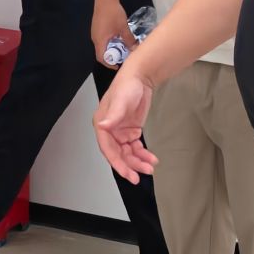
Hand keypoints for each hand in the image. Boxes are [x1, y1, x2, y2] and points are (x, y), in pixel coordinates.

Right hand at [91, 0, 130, 64]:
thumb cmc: (113, 13)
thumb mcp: (123, 28)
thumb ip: (129, 40)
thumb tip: (135, 49)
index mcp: (100, 40)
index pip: (101, 58)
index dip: (109, 64)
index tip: (118, 66)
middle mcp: (95, 38)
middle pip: (101, 52)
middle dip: (112, 56)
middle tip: (123, 56)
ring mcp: (95, 32)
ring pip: (102, 45)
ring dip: (111, 48)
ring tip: (122, 48)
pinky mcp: (97, 27)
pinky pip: (102, 39)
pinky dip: (109, 42)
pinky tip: (118, 37)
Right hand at [92, 67, 157, 182]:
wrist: (141, 77)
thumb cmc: (127, 85)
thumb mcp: (121, 101)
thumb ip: (113, 116)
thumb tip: (102, 126)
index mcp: (102, 124)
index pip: (107, 149)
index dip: (116, 163)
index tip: (126, 173)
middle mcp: (110, 131)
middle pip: (118, 154)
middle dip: (129, 165)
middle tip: (140, 176)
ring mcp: (121, 132)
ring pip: (128, 153)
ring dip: (138, 161)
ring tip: (150, 166)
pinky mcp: (131, 131)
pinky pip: (136, 147)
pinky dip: (143, 154)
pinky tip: (151, 157)